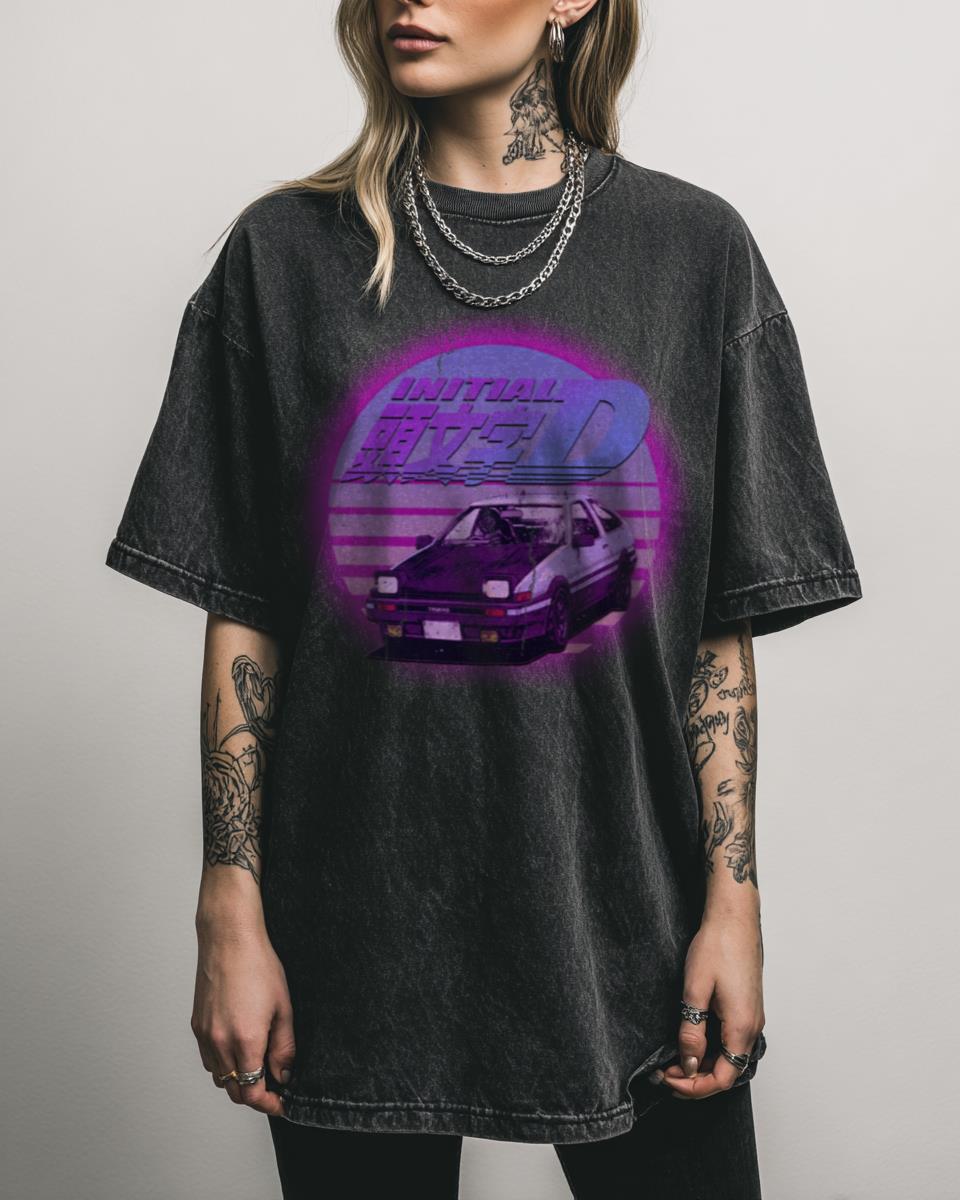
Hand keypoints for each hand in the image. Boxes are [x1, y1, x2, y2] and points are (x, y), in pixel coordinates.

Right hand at [191, 916, 295, 1116]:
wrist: (229, 940)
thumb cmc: (258, 966)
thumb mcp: (283, 1007)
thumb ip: (284, 1047)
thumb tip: (284, 1074)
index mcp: (245, 1040)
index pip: (252, 1092)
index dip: (268, 1104)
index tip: (281, 1103)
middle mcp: (220, 1043)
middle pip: (234, 1091)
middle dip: (255, 1095)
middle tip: (274, 1088)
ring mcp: (205, 1035)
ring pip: (219, 1077)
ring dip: (238, 1080)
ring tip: (258, 1066)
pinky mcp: (196, 1026)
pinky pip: (208, 1059)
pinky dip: (223, 1065)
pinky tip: (238, 1050)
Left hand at [658, 909, 764, 1099]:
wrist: (734, 918)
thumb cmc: (717, 946)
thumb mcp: (695, 990)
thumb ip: (692, 1031)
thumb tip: (689, 1064)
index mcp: (742, 1027)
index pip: (722, 1078)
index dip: (694, 1087)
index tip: (668, 1079)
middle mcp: (753, 1027)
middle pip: (727, 1072)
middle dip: (695, 1079)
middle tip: (664, 1072)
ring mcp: (752, 1017)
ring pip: (729, 1057)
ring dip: (703, 1064)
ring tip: (673, 1059)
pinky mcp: (747, 1008)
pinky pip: (731, 1041)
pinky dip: (711, 1049)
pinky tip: (691, 1041)